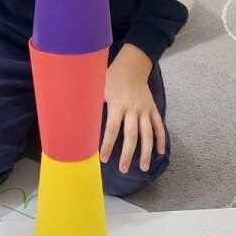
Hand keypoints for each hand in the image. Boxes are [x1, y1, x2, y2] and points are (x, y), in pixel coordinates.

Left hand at [101, 45, 164, 174]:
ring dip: (146, 151)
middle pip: (132, 135)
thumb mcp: (98, 87)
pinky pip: (159, 126)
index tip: (104, 159)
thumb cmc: (111, 78)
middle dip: (128, 154)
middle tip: (123, 169)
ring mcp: (145, 110)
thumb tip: (74, 118)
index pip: (112, 129)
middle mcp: (133, 109)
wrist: (132, 65)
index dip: (108, 145)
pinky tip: (160, 152)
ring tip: (144, 167)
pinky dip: (161, 139)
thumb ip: (90, 103)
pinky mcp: (153, 109)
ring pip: (148, 133)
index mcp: (118, 104)